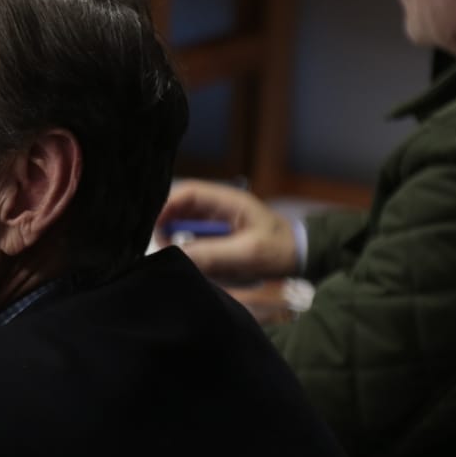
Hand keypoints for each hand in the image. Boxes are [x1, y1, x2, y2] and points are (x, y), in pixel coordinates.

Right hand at [156, 180, 298, 282]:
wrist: (302, 258)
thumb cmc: (280, 250)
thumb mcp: (248, 253)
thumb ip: (214, 253)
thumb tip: (178, 256)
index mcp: (228, 200)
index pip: (187, 193)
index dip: (166, 206)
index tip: (153, 228)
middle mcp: (218, 206)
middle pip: (179, 208)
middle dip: (168, 227)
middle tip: (165, 250)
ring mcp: (216, 221)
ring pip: (182, 225)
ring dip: (177, 241)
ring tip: (181, 259)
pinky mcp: (216, 236)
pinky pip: (192, 240)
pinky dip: (187, 250)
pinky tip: (193, 262)